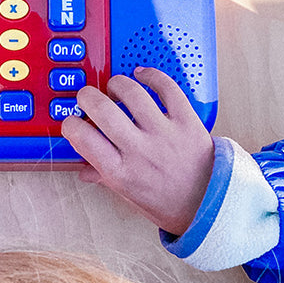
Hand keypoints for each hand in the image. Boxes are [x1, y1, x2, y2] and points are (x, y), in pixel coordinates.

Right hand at [60, 67, 213, 236]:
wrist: (213, 207)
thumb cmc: (170, 205)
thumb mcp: (130, 197)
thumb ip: (105, 177)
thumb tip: (84, 167)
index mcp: (121, 173)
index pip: (82, 138)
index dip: (70, 124)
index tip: (72, 122)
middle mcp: (140, 151)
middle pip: (102, 109)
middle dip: (87, 97)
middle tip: (88, 97)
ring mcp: (164, 134)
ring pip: (132, 93)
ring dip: (117, 84)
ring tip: (114, 87)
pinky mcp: (187, 121)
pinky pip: (167, 89)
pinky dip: (152, 76)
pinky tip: (142, 75)